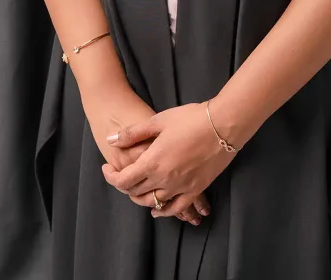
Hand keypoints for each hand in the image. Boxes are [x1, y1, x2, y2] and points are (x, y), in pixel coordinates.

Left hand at [83, 87, 209, 224]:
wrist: (222, 125)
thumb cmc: (190, 119)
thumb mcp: (158, 120)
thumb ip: (133, 133)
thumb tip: (110, 140)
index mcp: (152, 162)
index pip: (124, 180)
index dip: (111, 177)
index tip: (108, 169)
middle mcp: (164, 179)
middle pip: (136, 192)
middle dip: (125, 185)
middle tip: (122, 174)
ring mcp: (181, 187)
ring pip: (153, 203)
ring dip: (141, 198)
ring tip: (136, 189)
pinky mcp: (195, 190)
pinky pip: (176, 208)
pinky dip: (164, 212)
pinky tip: (157, 210)